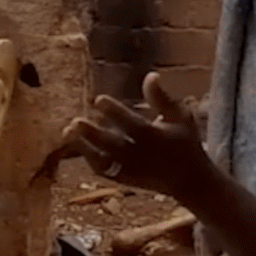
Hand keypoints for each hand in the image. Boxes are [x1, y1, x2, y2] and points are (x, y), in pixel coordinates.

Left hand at [63, 72, 208, 199]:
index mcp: (156, 138)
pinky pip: (103, 170)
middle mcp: (142, 156)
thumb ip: (162, 98)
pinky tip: (76, 141)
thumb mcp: (180, 117)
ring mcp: (131, 170)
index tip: (98, 100)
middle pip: (114, 146)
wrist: (189, 180)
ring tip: (67, 131)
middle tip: (75, 121)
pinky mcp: (124, 179)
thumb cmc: (184, 141)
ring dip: (84, 147)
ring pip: (104, 161)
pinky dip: (89, 158)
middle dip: (94, 134)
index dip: (115, 113)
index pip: (132, 125)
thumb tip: (151, 75)